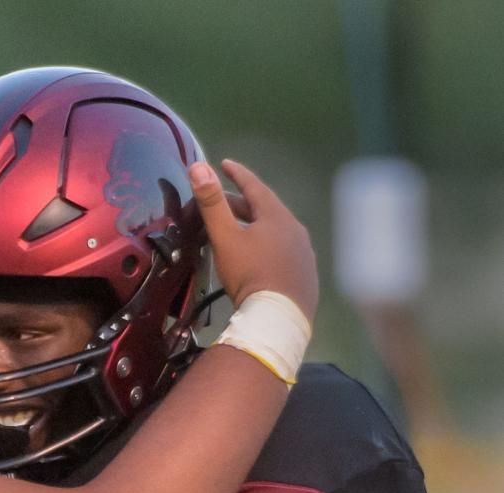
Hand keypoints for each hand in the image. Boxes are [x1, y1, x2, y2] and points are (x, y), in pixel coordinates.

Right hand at [191, 158, 317, 323]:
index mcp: (276, 216)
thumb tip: (197, 166)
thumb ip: (212, 204)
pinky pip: (286, 253)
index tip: (224, 164)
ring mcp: (303, 253)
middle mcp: (295, 229)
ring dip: (259, 228)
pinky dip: (270, 249)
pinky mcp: (306, 275)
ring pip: (278, 232)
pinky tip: (263, 260)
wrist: (279, 318)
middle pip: (266, 210)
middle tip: (224, 204)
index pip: (254, 186)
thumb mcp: (226, 238)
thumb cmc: (250, 274)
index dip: (237, 174)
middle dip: (244, 205)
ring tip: (243, 232)